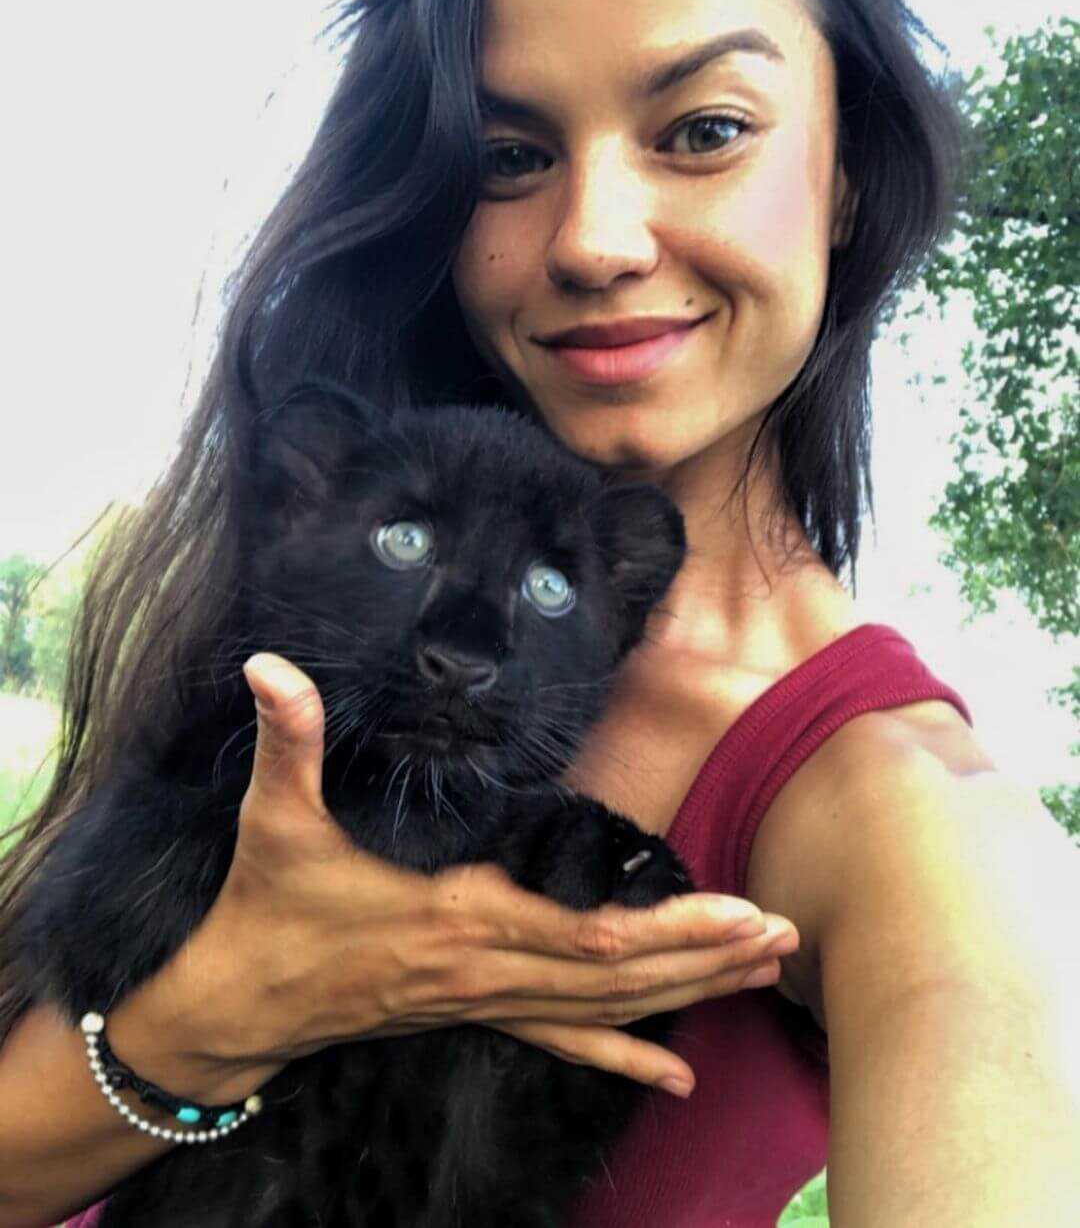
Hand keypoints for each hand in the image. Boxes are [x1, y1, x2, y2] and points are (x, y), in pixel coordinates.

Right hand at [152, 654, 796, 1098]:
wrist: (242, 1005)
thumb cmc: (269, 907)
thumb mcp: (275, 818)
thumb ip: (287, 739)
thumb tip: (267, 664)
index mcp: (456, 915)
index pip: (584, 932)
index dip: (668, 926)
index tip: (738, 908)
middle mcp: (485, 969)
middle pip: (618, 976)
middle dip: (707, 955)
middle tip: (783, 936)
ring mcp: (485, 1001)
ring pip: (605, 1010)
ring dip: (687, 993)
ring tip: (760, 975)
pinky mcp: (476, 1013)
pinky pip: (563, 1043)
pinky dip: (625, 1058)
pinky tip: (676, 1081)